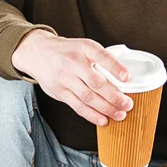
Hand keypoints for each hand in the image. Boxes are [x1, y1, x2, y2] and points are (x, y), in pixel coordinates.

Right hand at [11, 30, 132, 126]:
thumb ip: (100, 60)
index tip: (127, 78)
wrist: (37, 53)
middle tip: (128, 104)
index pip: (102, 56)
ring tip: (120, 114)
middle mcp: (73, 62)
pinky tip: (103, 120)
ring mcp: (65, 78)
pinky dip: (92, 115)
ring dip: (106, 108)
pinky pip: (77, 106)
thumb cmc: (67, 51)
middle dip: (114, 96)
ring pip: (88, 97)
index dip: (115, 67)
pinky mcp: (59, 91)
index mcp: (84, 48)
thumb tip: (123, 79)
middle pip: (96, 82)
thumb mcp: (84, 47)